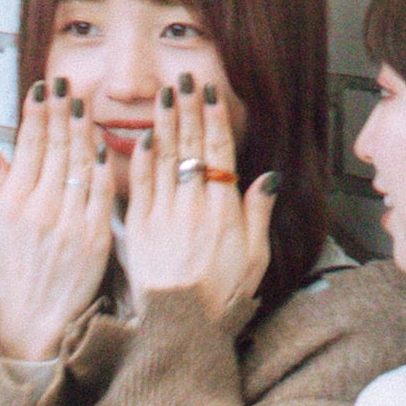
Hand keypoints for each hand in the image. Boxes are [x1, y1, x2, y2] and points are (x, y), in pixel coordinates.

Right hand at [0, 82, 118, 363]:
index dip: (35, 114)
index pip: (27, 147)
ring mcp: (71, 223)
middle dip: (59, 111)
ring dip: (83, 128)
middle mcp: (41, 210)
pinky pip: (103, 191)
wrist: (35, 320)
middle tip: (64, 83)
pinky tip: (104, 142)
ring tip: (82, 103)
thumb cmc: (5, 273)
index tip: (40, 88)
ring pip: (81, 163)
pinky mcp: (97, 237)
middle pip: (55, 147)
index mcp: (11, 205)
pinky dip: (104, 164)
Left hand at [114, 66, 271, 330]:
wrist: (181, 326)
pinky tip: (142, 136)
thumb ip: (258, 214)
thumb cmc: (220, 298)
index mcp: (223, 210)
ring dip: (164, 122)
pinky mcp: (138, 227)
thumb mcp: (254, 258)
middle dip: (187, 109)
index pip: (218, 152)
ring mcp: (164, 214)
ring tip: (164, 94)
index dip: (213, 119)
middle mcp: (193, 205)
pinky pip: (139, 182)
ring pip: (163, 158)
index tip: (208, 93)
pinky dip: (141, 157)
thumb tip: (267, 179)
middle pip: (190, 146)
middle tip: (183, 78)